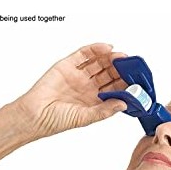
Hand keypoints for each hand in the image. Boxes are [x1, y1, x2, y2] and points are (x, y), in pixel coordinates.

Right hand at [15, 42, 129, 137]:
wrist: (34, 115)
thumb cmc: (55, 120)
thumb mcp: (85, 118)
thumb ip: (104, 110)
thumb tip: (124, 104)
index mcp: (93, 100)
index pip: (114, 89)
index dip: (125, 84)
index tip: (136, 81)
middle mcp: (87, 87)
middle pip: (108, 73)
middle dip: (120, 69)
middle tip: (132, 66)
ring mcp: (78, 75)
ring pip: (98, 62)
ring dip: (111, 58)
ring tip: (122, 57)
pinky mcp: (67, 65)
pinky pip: (84, 54)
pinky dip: (96, 49)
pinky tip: (107, 48)